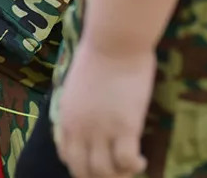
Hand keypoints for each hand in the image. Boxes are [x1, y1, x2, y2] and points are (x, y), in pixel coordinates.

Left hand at [56, 44, 152, 177]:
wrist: (113, 42)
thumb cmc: (98, 55)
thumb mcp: (77, 84)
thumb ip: (79, 105)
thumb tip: (89, 114)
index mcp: (66, 116)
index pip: (66, 155)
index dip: (81, 165)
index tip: (97, 162)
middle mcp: (79, 128)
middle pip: (82, 171)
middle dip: (98, 177)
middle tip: (117, 170)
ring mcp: (100, 129)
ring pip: (104, 172)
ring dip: (118, 174)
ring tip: (131, 165)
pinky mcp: (124, 126)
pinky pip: (126, 162)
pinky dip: (134, 166)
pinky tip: (140, 159)